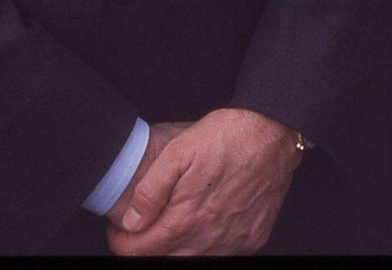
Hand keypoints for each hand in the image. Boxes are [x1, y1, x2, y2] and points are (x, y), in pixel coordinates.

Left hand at [106, 107, 301, 256]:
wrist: (273, 133)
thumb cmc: (227, 136)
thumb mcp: (178, 151)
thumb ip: (151, 190)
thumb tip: (131, 222)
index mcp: (187, 219)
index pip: (141, 251)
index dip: (122, 242)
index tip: (118, 230)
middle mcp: (209, 239)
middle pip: (164, 258)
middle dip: (146, 245)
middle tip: (141, 224)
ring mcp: (233, 243)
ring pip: (192, 259)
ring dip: (174, 246)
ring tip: (170, 221)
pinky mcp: (251, 239)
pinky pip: (221, 253)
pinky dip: (204, 244)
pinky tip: (203, 222)